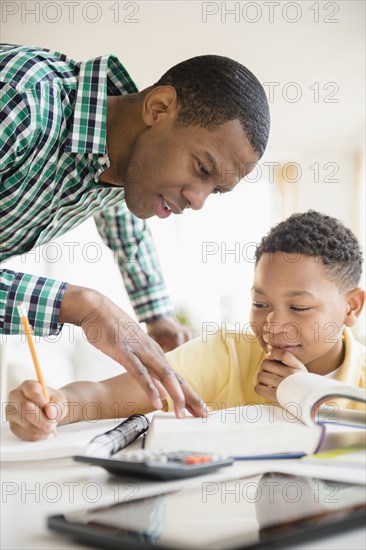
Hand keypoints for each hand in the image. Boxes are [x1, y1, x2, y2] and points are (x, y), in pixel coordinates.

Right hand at [6, 381, 67, 440]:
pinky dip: (37, 435)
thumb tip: (50, 412)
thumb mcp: (60, 401)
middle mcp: (15, 397)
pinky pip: (25, 434)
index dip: (42, 402)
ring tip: (50, 427)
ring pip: (25, 424)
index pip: (32, 392)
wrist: (49, 411)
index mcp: (28, 386)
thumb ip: (56, 406)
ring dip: (41, 429)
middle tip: (52, 425)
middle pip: (24, 408)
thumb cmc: (54, 403)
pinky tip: (43, 431)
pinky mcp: (13, 425)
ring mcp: (12, 412)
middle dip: (41, 420)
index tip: (50, 410)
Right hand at [59, 285, 205, 418]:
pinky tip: (157, 400)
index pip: (177, 378)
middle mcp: (152, 353)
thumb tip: (157, 388)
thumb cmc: (114, 331)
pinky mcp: (125, 352)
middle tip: (203, 415)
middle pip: (177, 379)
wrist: (97, 309)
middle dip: (190, 398)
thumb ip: (146, 369)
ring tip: (183, 413)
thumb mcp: (134, 351)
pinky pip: (140, 373)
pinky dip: (150, 387)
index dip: (190, 394)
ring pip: (163, 376)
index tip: (200, 410)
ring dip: (175, 395)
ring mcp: (140, 352)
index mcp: (155, 354)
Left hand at [255, 349, 307, 402]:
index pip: (283, 354)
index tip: (271, 358)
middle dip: (264, 368)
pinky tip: (265, 388)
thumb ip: (286, 359)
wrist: (309, 403)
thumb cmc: (300, 385)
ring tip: (267, 382)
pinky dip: (259, 387)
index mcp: (298, 366)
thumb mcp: (299, 369)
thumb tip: (269, 349)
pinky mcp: (276, 397)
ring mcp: (283, 385)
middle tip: (268, 373)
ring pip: (260, 375)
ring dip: (261, 378)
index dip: (272, 353)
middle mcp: (291, 375)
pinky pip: (258, 388)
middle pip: (265, 364)